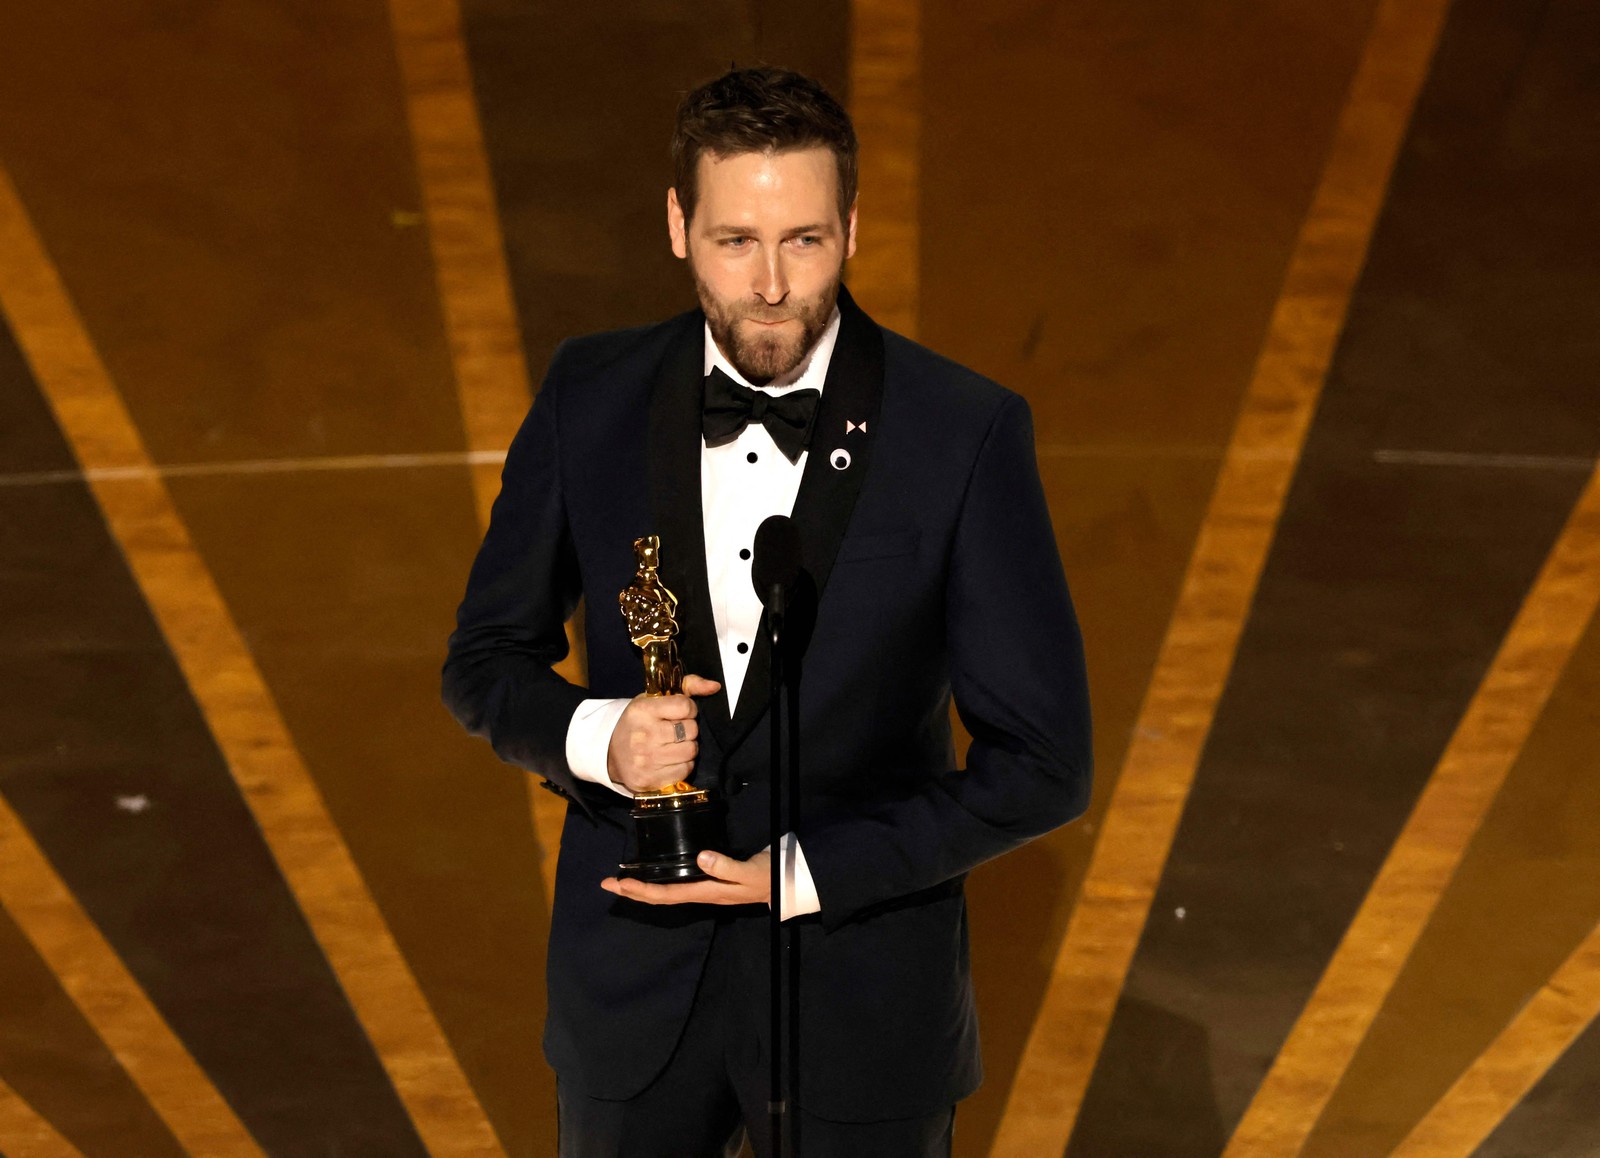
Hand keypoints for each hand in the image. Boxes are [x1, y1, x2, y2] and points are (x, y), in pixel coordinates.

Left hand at [602, 849, 770, 906]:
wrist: (783, 883)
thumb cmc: (766, 877)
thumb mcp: (749, 871)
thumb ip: (726, 866)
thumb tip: (699, 858)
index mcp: (705, 892)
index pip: (666, 894)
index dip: (641, 890)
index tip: (619, 884)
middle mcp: (700, 894)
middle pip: (660, 897)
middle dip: (633, 892)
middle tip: (607, 883)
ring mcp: (703, 889)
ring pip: (665, 893)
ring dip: (642, 889)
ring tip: (622, 882)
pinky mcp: (707, 882)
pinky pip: (675, 886)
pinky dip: (657, 883)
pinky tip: (652, 877)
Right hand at [606, 675, 720, 792]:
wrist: (609, 753)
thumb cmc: (639, 723)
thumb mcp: (654, 699)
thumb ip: (688, 687)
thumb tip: (715, 686)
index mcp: (643, 710)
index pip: (685, 706)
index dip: (688, 709)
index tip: (680, 713)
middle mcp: (643, 735)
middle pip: (691, 730)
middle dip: (689, 730)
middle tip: (676, 732)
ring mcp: (646, 760)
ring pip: (691, 751)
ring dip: (687, 748)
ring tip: (674, 746)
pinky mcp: (649, 780)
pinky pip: (685, 770)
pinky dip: (682, 765)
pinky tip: (670, 760)